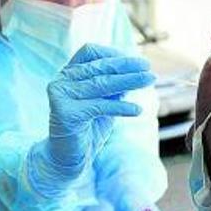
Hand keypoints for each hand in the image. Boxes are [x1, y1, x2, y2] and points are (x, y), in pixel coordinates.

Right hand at [45, 44, 154, 174]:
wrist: (70, 158)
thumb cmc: (90, 128)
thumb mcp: (105, 102)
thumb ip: (115, 86)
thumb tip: (137, 71)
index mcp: (68, 73)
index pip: (89, 52)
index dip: (112, 53)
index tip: (135, 62)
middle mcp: (61, 81)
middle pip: (99, 68)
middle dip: (127, 67)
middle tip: (149, 69)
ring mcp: (61, 96)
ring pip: (101, 84)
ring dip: (129, 81)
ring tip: (150, 81)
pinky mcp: (65, 113)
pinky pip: (100, 106)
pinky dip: (121, 107)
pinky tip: (138, 110)